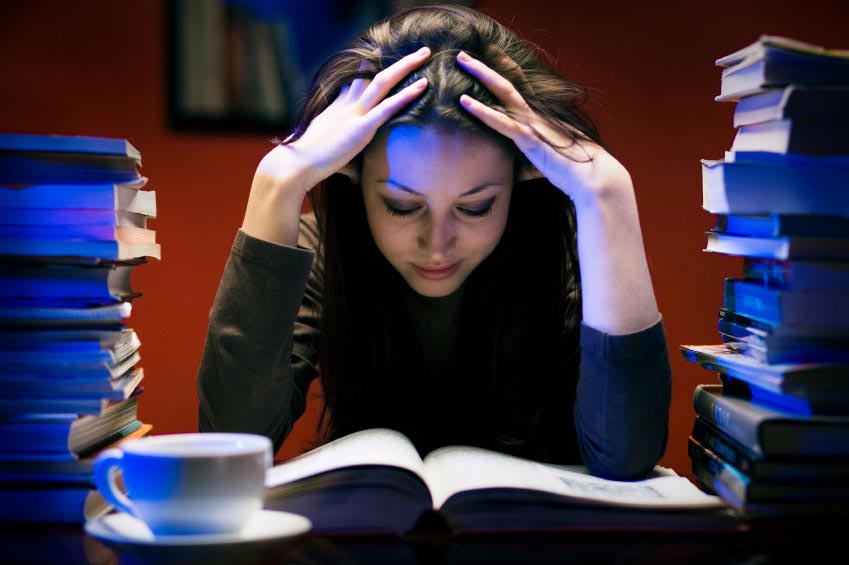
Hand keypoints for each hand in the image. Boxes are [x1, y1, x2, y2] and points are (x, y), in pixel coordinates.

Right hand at [258, 46, 430, 188]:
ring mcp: (354, 115)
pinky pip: (387, 108)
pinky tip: (422, 85)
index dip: (369, 69)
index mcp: (337, 109)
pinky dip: (405, 95)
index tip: (380, 58)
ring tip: (425, 54)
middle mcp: (347, 106)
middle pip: (373, 75)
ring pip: (383, 83)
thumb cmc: (306, 163)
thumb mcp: (321, 146)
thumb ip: (337, 146)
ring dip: (405, 67)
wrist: (294, 165)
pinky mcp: (360, 129)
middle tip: (418, 52)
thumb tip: (346, 163)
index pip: (356, 83)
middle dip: (397, 63)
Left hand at [455, 51, 628, 207]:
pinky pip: (502, 122)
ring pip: (503, 93)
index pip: (517, 89)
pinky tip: (465, 102)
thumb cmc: (573, 171)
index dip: (502, 72)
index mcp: (538, 118)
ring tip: (460, 62)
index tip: (485, 59)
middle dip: (483, 68)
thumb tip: (519, 172)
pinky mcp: (529, 140)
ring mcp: (532, 124)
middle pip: (505, 84)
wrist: (593, 177)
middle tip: (462, 55)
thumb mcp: (547, 163)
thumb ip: (530, 162)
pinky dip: (482, 111)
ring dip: (480, 76)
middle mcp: (534, 115)